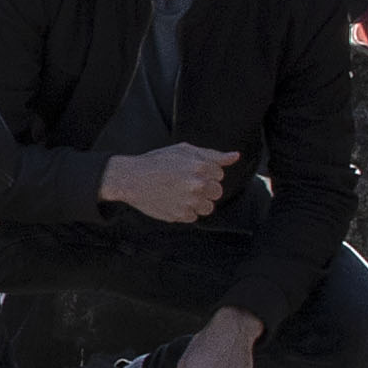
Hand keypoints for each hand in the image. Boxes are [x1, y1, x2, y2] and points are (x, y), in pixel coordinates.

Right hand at [98, 142, 238, 223]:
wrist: (132, 178)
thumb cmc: (157, 161)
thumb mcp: (184, 150)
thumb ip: (212, 155)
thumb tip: (235, 156)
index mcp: (200, 166)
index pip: (219, 174)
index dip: (206, 173)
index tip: (191, 172)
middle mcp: (197, 185)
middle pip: (217, 192)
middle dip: (205, 188)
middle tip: (187, 183)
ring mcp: (189, 201)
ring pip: (208, 207)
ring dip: (197, 202)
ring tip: (180, 194)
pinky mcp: (181, 215)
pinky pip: (193, 216)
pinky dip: (185, 211)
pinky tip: (173, 201)